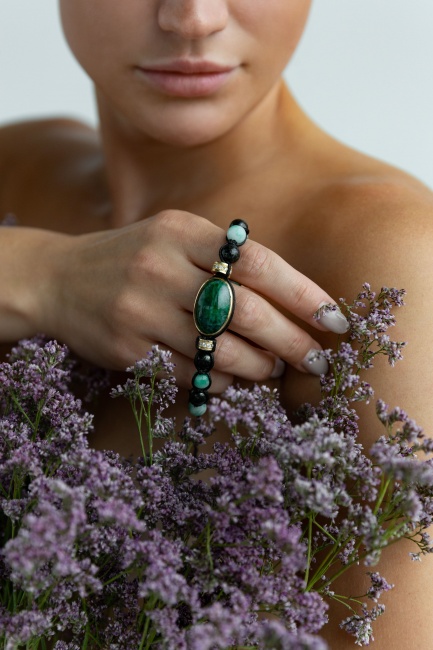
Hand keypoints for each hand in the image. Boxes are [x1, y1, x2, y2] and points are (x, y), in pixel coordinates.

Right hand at [39, 211, 346, 390]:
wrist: (60, 278)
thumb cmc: (135, 257)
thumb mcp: (175, 237)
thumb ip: (226, 258)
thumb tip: (291, 301)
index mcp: (183, 231)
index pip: (259, 263)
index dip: (302, 294)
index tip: (333, 319)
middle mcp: (162, 266)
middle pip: (246, 311)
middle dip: (291, 340)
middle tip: (315, 360)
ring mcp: (141, 309)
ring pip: (220, 349)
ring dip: (259, 366)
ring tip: (275, 370)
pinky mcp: (127, 347)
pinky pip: (190, 373)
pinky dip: (221, 381)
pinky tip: (234, 379)